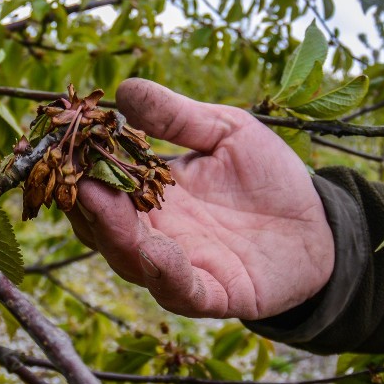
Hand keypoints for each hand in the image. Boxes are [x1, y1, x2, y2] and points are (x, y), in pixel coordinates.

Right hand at [67, 78, 334, 319]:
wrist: (319, 224)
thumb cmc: (268, 176)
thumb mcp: (226, 132)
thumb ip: (178, 117)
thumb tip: (124, 90)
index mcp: (153, 194)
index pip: (102, 183)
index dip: (80, 165)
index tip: (64, 139)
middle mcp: (156, 233)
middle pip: (104, 225)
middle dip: (85, 202)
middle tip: (70, 174)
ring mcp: (181, 267)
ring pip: (132, 259)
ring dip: (115, 234)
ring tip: (101, 204)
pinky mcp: (215, 294)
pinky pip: (182, 290)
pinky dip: (166, 275)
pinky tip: (157, 253)